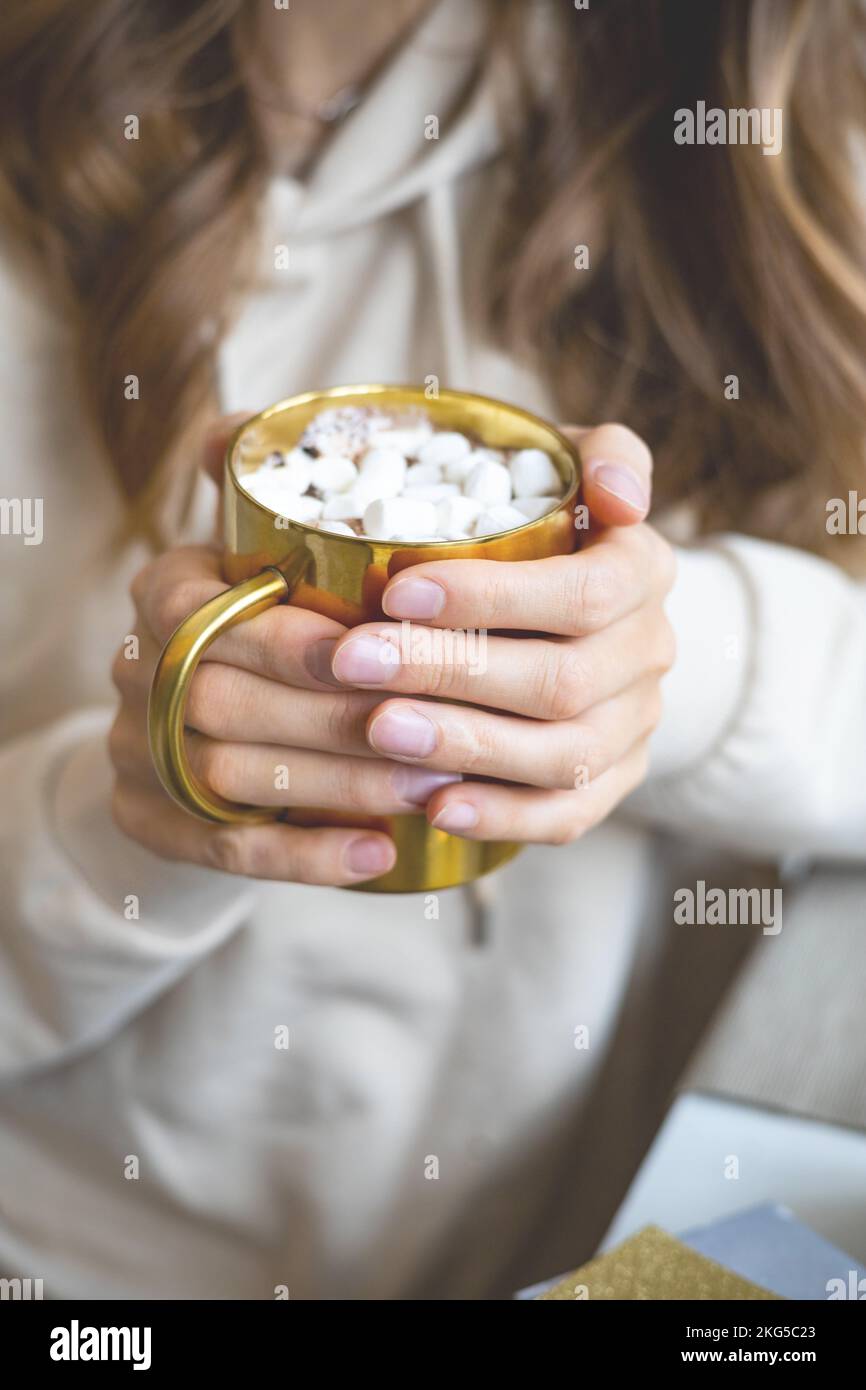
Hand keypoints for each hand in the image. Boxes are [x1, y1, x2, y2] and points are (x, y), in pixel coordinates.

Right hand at [109, 419, 460, 885]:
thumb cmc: (270, 620)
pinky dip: (306, 856)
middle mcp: (137, 669)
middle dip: (338, 718)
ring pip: (229, 777)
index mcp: (166, 591)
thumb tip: (259, 426)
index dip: (292, 638)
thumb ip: (286, 496)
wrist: (201, 723)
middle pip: (224, 699)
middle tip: (442, 728)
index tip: (386, 650)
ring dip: (338, 785)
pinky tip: (378, 853)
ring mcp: (136, 752)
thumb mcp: (275, 551)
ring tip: (431, 785)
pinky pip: (224, 851)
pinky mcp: (151, 823)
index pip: (204, 610)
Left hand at [327, 424, 676, 844]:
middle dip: (450, 672)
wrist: (574, 606)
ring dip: (466, 747)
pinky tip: (434, 807)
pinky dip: (501, 817)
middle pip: (562, 681)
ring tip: (380, 731)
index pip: (586, 591)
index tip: (398, 591)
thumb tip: (619, 492)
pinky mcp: (609, 782)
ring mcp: (633, 726)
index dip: (493, 597)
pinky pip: (567, 816)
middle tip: (355, 663)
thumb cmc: (540, 523)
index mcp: (641, 569)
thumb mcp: (567, 466)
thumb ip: (600, 454)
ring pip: (563, 756)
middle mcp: (648, 652)